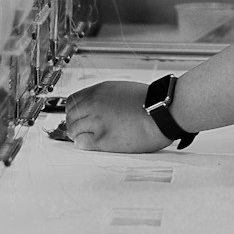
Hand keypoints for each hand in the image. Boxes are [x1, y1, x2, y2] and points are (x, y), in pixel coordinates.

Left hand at [53, 80, 176, 152]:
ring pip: (73, 130)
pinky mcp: (102, 139)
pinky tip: (92, 144)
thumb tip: (96, 107)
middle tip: (82, 130)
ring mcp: (96, 121)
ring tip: (89, 138)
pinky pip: (81, 143)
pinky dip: (83, 144)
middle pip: (70, 116)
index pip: (72, 101)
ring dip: (79, 134)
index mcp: (99, 90)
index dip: (75, 111)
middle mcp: (94, 104)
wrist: (163, 112)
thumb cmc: (151, 102)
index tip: (78, 117)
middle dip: (75, 123)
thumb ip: (105, 97)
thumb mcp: (122, 89)